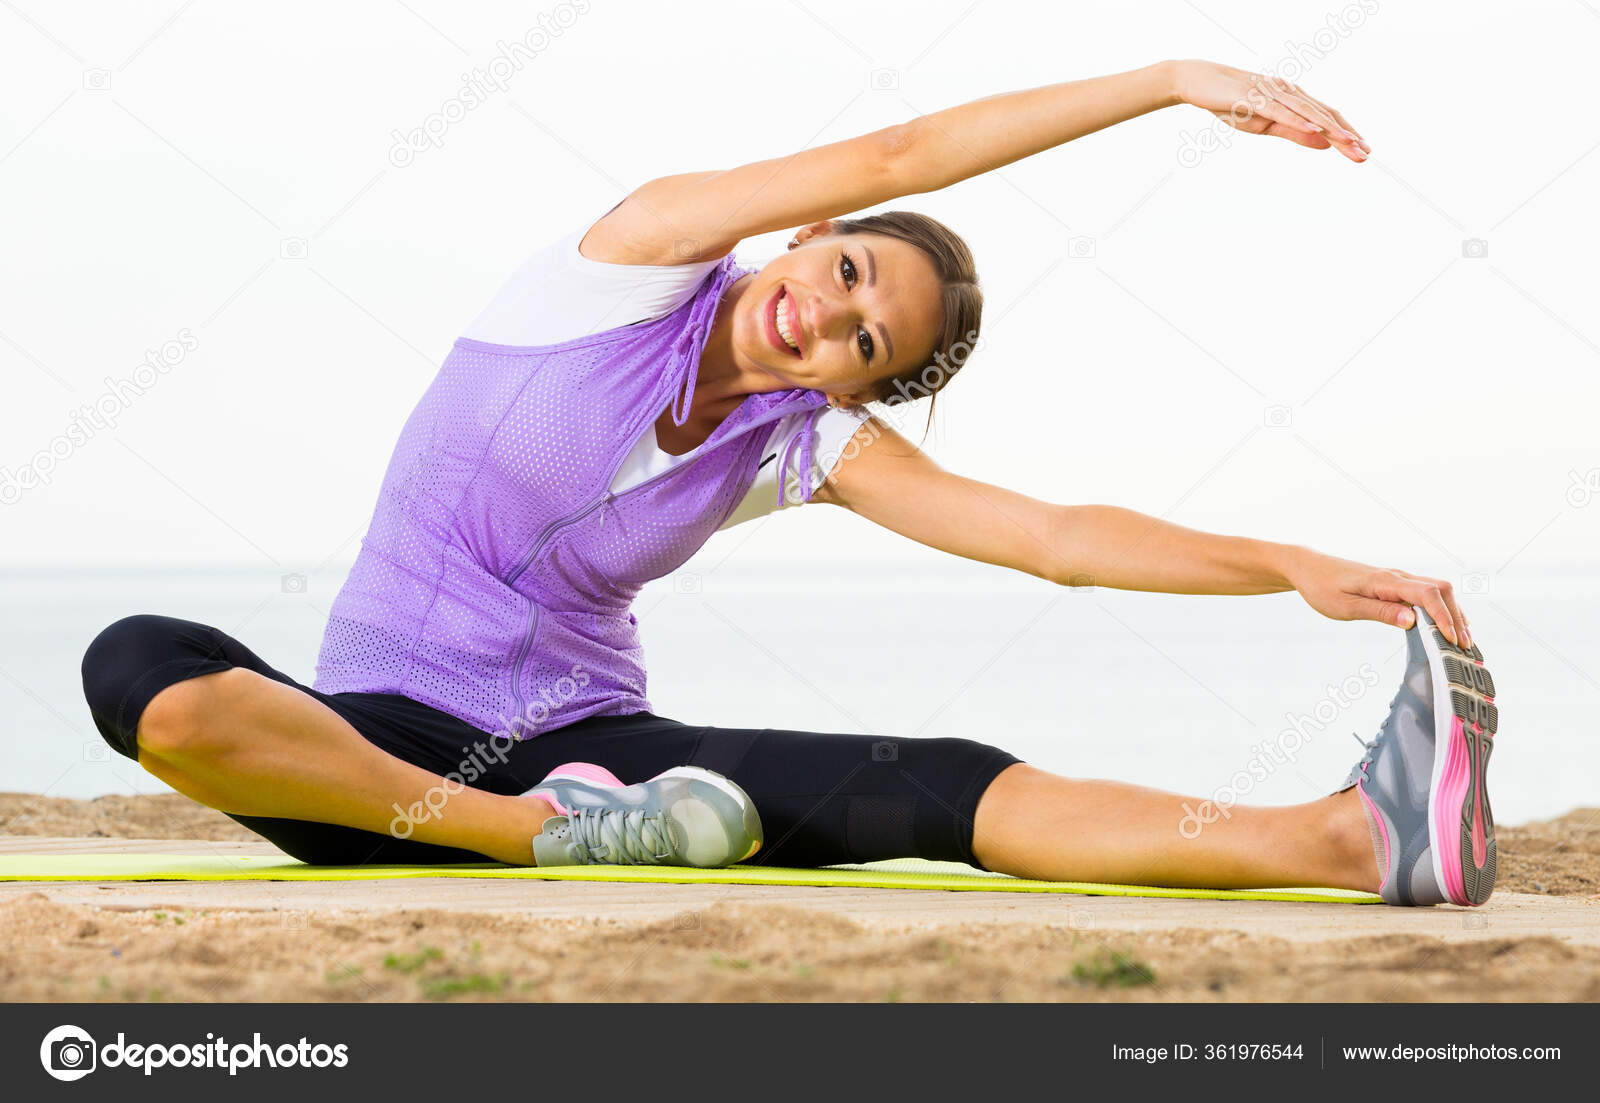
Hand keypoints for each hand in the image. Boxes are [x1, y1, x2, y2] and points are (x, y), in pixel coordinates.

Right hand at [1168, 59, 1369, 161]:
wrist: (1198, 82)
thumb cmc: (1231, 102)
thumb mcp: (1265, 125)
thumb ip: (1295, 133)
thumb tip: (1325, 145)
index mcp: (1293, 100)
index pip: (1326, 117)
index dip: (1346, 134)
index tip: (1363, 152)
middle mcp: (1289, 93)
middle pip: (1323, 115)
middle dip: (1345, 135)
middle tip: (1364, 155)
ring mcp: (1272, 93)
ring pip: (1307, 112)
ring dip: (1329, 129)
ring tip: (1349, 144)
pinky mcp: (1254, 97)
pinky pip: (1280, 111)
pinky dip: (1298, 119)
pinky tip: (1314, 129)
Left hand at [1281, 549, 1470, 646]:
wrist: (1308, 567)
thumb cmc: (1321, 587)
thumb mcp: (1345, 606)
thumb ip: (1379, 612)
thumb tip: (1413, 620)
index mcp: (1385, 581)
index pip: (1427, 594)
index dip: (1444, 617)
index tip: (1452, 639)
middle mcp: (1397, 576)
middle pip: (1441, 590)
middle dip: (1456, 617)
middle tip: (1465, 647)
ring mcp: (1398, 578)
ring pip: (1438, 590)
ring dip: (1453, 613)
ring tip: (1462, 641)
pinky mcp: (1395, 583)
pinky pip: (1426, 593)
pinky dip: (1441, 608)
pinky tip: (1446, 626)